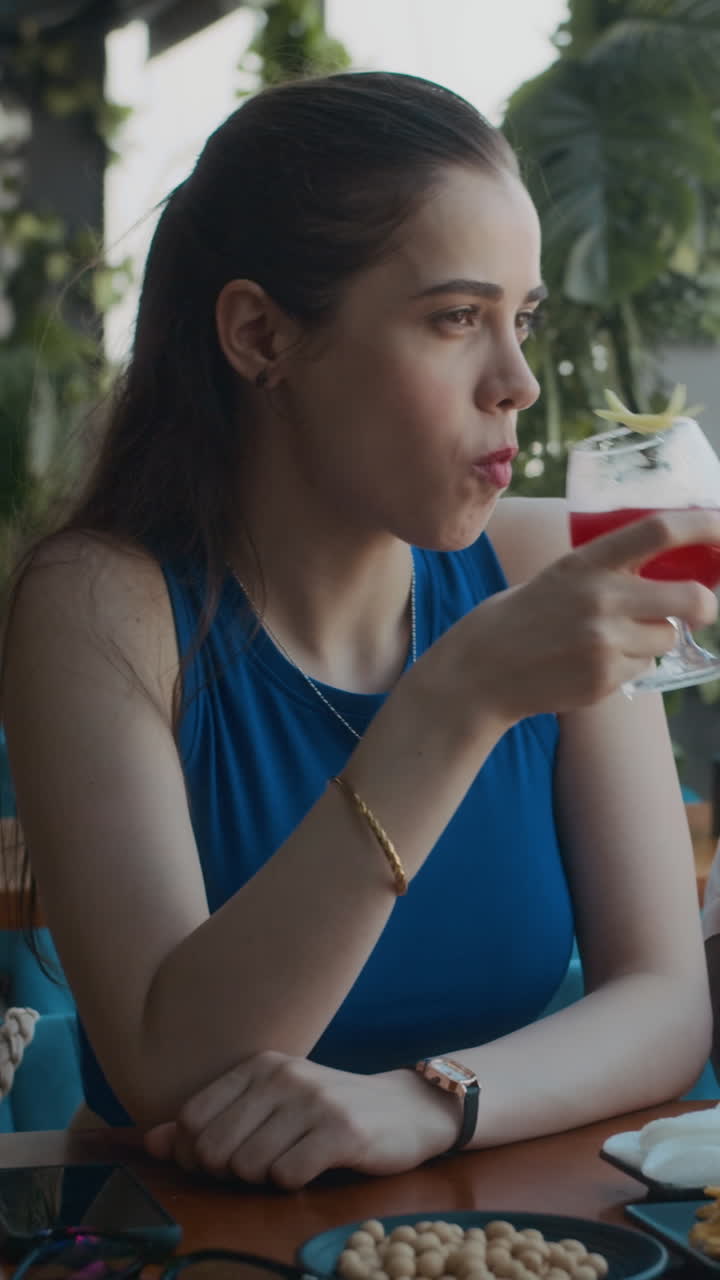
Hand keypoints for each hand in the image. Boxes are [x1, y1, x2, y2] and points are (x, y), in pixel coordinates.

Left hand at [143, 1051, 458, 1187]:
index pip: (192, 1120)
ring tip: (290, 1162)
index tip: (222, 1162)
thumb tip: (152, 1142)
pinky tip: (313, 1167)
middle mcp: (282, 1076)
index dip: (196, 1155)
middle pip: (214, 1149)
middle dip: (227, 1173)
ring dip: (264, 1179)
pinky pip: (286, 1176)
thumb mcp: (268, 1106)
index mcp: (259, 1066)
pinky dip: (293, 1183)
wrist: (405, 1109)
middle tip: (259, 1167)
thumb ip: (210, 1122)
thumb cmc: (326, 1112)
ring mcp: (313, 1101)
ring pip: (247, 1167)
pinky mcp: (342, 1131)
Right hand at [451, 508, 719, 720]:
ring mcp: (604, 642)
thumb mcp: (562, 575)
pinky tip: (589, 662)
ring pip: (666, 637)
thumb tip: (674, 572)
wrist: (482, 669)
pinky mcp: (605, 678)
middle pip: (691, 598)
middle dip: (706, 605)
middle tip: (701, 608)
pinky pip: (643, 667)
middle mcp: (600, 599)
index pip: (659, 530)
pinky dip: (628, 664)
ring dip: (654, 638)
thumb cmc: (524, 616)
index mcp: (586, 562)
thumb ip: (611, 571)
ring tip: (609, 640)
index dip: (703, 524)